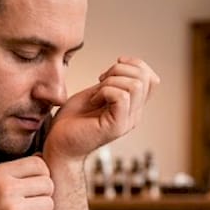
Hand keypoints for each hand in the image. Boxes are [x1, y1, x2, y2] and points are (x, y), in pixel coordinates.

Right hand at [0, 156, 54, 209]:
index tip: (33, 188)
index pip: (39, 163)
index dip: (42, 176)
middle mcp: (6, 188)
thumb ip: (14, 172)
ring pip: (49, 204)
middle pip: (48, 184)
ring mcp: (13, 209)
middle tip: (30, 206)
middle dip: (44, 195)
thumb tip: (43, 156)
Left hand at [44, 56, 158, 160]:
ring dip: (111, 82)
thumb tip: (123, 64)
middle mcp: (134, 115)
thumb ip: (112, 83)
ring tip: (96, 94)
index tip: (110, 70)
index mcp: (132, 107)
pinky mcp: (116, 127)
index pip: (151, 79)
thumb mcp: (96, 93)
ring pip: (135, 86)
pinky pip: (121, 97)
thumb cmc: (72, 121)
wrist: (58, 145)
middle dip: (119, 70)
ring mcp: (127, 122)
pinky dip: (104, 92)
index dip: (134, 65)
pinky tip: (93, 100)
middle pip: (145, 79)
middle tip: (100, 82)